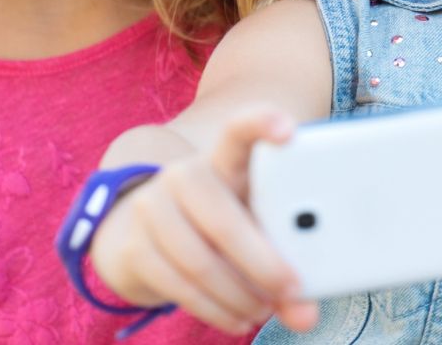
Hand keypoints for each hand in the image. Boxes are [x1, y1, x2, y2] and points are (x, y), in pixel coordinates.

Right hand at [89, 108, 319, 333]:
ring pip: (202, 262)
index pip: (240, 130)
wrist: (148, 234)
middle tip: (293, 290)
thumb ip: (282, 261)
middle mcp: (184, 176)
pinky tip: (238, 318)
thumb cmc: (221, 225)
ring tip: (264, 310)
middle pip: (225, 220)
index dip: (262, 123)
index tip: (289, 131)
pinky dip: (215, 310)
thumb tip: (307, 315)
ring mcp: (152, 208)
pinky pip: (180, 286)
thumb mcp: (254, 228)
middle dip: (264, 265)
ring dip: (240, 296)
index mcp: (223, 160)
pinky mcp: (134, 246)